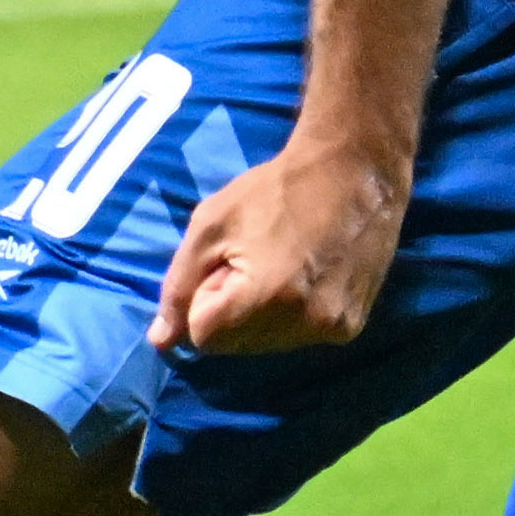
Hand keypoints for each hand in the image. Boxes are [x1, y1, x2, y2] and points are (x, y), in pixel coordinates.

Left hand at [154, 132, 410, 355]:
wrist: (355, 169)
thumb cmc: (275, 189)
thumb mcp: (211, 225)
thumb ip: (179, 287)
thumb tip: (159, 342)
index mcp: (266, 298)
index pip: (204, 336)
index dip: (206, 298)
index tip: (229, 261)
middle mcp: (304, 324)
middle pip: (235, 346)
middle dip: (232, 311)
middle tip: (258, 259)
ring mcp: (333, 329)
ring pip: (266, 345)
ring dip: (261, 317)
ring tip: (285, 266)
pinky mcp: (351, 327)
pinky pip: (299, 338)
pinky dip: (292, 317)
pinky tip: (307, 277)